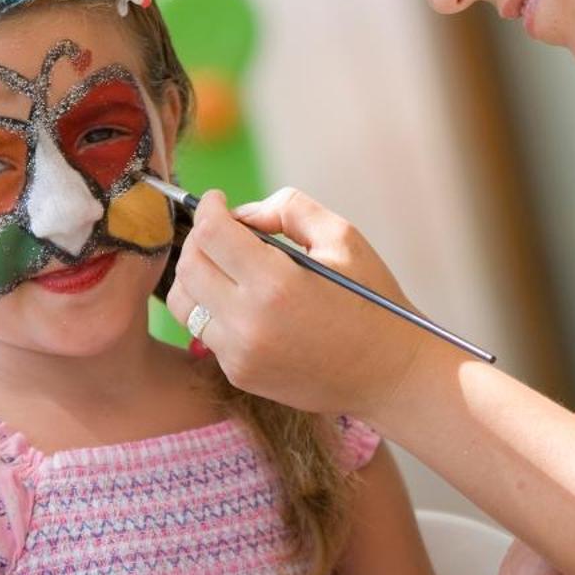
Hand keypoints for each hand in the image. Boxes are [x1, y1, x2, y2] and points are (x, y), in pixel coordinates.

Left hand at [165, 188, 424, 417]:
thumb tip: (242, 215)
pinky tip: (246, 301)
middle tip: (220, 229)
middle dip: (198, 238)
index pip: (211, 233)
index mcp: (276, 284)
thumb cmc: (371, 301)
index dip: (209, 207)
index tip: (218, 200)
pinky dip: (216, 308)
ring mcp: (239, 354)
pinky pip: (206, 331)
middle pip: (188, 266)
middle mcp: (248, 323)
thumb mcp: (344, 238)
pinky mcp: (239, 374)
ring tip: (224, 264)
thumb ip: (289, 210)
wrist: (390, 374)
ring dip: (196, 275)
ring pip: (184, 302)